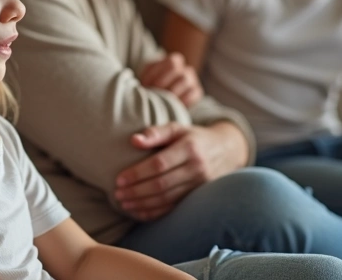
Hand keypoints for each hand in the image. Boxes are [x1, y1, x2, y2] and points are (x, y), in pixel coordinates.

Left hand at [113, 122, 248, 221]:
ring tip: (124, 204)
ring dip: (143, 204)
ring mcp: (199, 185)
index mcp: (189, 148)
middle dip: (136, 192)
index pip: (159, 164)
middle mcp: (196, 168)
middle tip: (117, 194)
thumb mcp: (177, 128)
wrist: (225, 150)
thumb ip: (156, 132)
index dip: (137, 173)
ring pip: (167, 199)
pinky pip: (174, 208)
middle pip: (162, 184)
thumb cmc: (192, 137)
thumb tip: (134, 140)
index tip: (119, 179)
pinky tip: (139, 212)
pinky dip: (155, 212)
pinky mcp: (198, 197)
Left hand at [139, 53, 202, 107]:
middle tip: (153, 90)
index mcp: (174, 60)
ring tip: (161, 98)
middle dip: (162, 79)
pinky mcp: (197, 92)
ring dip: (170, 90)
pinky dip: (181, 100)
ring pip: (184, 80)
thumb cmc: (155, 86)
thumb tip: (142, 84)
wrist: (167, 100)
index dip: (156, 72)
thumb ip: (147, 76)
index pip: (169, 61)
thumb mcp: (149, 77)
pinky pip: (193, 94)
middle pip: (175, 67)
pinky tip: (172, 105)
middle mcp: (185, 68)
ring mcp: (193, 80)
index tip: (145, 83)